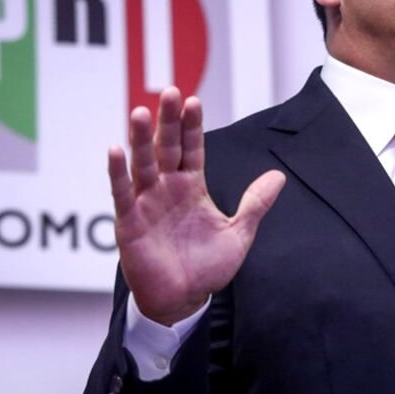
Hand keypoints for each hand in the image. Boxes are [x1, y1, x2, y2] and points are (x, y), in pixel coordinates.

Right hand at [108, 87, 285, 325]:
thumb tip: (279, 176)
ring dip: (141, 139)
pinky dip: (117, 173)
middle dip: (169, 121)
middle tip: (171, 92)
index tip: (194, 101)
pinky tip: (115, 149)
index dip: (192, 126)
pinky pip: (122, 194)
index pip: (192, 149)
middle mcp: (167, 189)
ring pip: (143, 164)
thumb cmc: (207, 268)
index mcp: (192, 187)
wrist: (183, 301)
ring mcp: (147, 204)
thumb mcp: (238, 234)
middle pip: (167, 148)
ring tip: (141, 112)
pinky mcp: (129, 223)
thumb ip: (255, 204)